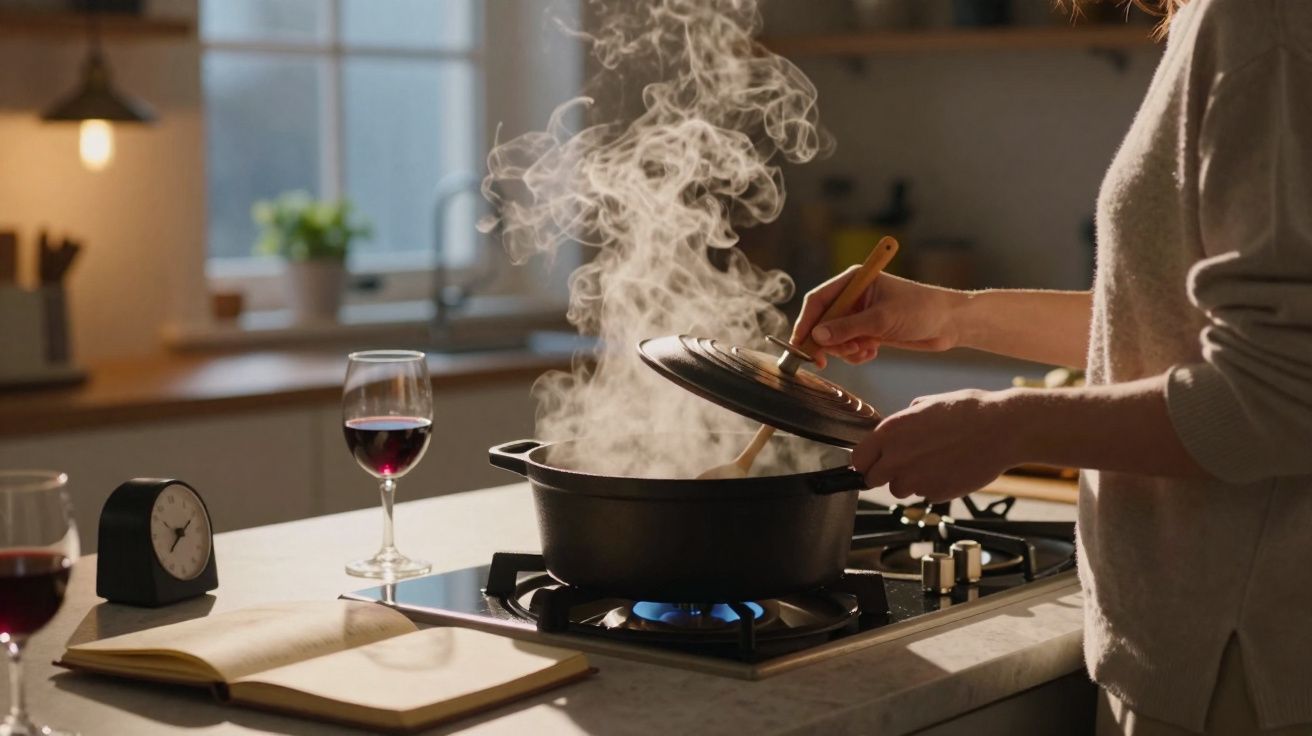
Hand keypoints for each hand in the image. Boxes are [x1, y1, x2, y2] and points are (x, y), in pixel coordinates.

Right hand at [791, 271, 966, 368]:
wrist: (950, 323)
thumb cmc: (921, 310)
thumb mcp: (882, 319)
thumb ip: (848, 328)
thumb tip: (817, 337)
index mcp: (854, 281)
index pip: (818, 300)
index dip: (806, 322)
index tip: (801, 345)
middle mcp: (853, 296)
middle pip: (822, 321)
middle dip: (827, 342)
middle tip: (827, 361)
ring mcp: (860, 315)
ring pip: (835, 338)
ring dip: (844, 350)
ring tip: (863, 351)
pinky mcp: (869, 331)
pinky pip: (849, 346)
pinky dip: (856, 354)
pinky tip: (872, 352)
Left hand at [852, 389, 1020, 502]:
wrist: (1003, 428)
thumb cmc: (969, 411)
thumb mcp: (928, 404)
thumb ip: (904, 421)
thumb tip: (896, 431)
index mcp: (891, 432)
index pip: (858, 460)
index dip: (865, 461)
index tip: (872, 462)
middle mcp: (898, 458)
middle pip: (873, 480)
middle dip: (885, 474)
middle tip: (904, 463)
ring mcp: (917, 479)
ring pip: (900, 490)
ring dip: (910, 481)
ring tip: (933, 462)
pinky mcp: (937, 494)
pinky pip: (925, 495)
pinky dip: (933, 486)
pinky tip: (949, 468)